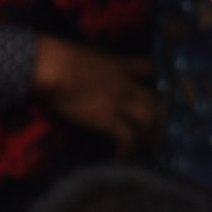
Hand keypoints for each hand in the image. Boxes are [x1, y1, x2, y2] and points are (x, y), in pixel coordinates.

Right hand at [34, 39, 161, 150]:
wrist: (55, 67)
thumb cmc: (60, 56)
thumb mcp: (85, 54)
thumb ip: (94, 63)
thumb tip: (85, 68)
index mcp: (120, 65)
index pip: (148, 68)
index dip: (153, 79)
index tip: (153, 89)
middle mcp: (126, 84)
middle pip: (153, 101)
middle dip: (156, 115)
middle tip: (150, 129)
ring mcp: (119, 103)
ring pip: (147, 120)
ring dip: (145, 134)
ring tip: (139, 146)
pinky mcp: (108, 121)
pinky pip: (127, 138)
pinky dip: (127, 150)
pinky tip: (121, 157)